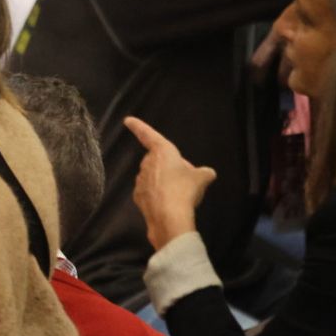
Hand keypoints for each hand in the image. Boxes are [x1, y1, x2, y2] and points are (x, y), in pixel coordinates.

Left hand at [124, 116, 215, 251]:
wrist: (169, 215)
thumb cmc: (184, 189)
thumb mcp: (201, 179)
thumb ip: (203, 173)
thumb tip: (208, 173)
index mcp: (162, 152)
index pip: (148, 135)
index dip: (138, 126)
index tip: (127, 120)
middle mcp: (147, 163)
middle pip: (156, 160)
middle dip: (167, 166)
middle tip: (183, 177)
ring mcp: (140, 180)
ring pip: (152, 176)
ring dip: (162, 181)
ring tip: (178, 193)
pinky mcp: (137, 196)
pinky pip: (149, 191)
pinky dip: (156, 194)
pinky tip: (168, 202)